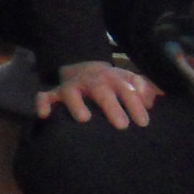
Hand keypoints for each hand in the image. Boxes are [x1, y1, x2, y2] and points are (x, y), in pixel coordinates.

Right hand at [37, 59, 160, 127]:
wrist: (84, 68)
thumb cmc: (112, 82)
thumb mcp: (129, 80)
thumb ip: (143, 89)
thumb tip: (151, 100)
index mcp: (113, 78)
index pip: (127, 89)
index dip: (135, 105)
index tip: (143, 123)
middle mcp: (92, 81)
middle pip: (101, 91)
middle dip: (111, 107)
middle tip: (122, 125)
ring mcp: (72, 86)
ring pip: (71, 93)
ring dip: (77, 104)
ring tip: (84, 119)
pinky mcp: (54, 93)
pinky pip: (44, 96)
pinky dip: (43, 104)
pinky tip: (44, 115)